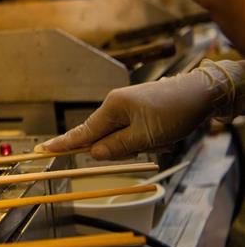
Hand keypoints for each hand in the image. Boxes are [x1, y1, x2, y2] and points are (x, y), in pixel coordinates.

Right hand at [35, 63, 236, 159]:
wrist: (204, 93)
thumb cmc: (175, 111)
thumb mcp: (145, 136)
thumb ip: (116, 147)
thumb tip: (93, 153)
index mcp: (112, 107)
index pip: (83, 132)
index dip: (63, 144)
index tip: (43, 150)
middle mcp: (116, 104)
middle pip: (106, 138)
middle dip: (126, 148)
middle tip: (151, 143)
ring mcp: (129, 107)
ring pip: (125, 138)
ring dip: (143, 145)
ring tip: (165, 138)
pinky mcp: (142, 111)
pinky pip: (137, 134)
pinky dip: (151, 140)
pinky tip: (168, 136)